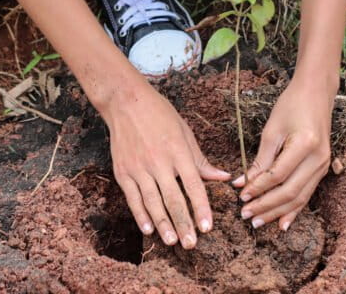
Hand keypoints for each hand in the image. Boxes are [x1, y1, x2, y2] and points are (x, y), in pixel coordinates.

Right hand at [101, 81, 230, 248]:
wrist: (125, 102)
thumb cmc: (159, 115)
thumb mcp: (185, 132)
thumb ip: (201, 160)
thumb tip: (223, 177)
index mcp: (178, 151)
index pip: (193, 185)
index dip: (201, 207)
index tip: (208, 227)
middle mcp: (158, 161)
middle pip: (173, 199)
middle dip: (184, 223)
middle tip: (192, 244)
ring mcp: (138, 167)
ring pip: (153, 202)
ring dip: (163, 224)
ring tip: (172, 242)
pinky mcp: (122, 171)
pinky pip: (133, 198)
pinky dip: (140, 215)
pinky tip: (148, 230)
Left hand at [233, 77, 333, 230]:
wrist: (316, 94)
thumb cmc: (291, 106)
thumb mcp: (271, 130)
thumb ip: (260, 159)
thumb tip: (242, 184)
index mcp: (306, 145)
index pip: (278, 175)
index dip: (258, 188)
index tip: (240, 196)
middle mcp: (319, 159)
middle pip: (290, 192)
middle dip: (266, 206)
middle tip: (246, 216)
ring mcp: (324, 165)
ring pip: (300, 197)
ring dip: (277, 211)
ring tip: (258, 222)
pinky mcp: (323, 168)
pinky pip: (307, 193)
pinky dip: (294, 209)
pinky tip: (282, 222)